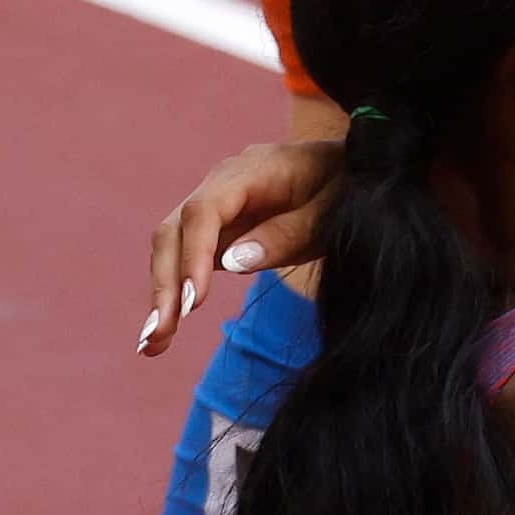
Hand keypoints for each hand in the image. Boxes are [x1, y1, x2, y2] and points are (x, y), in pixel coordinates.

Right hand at [137, 139, 340, 355]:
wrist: (361, 170)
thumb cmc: (351, 187)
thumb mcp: (333, 213)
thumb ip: (287, 234)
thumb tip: (230, 263)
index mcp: (252, 170)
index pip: (204, 212)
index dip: (194, 256)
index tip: (191, 301)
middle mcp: (224, 184)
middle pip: (175, 230)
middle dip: (164, 284)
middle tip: (158, 334)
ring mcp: (221, 207)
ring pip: (175, 247)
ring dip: (163, 295)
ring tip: (153, 343)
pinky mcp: (225, 229)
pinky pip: (193, 259)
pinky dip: (179, 292)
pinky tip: (167, 331)